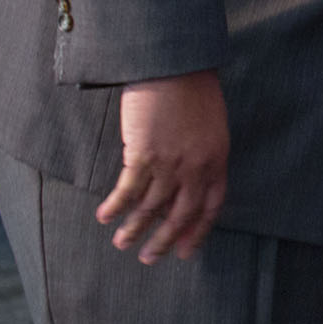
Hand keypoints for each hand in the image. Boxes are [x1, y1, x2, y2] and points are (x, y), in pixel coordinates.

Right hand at [95, 70, 229, 263]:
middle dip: (164, 240)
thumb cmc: (192, 88)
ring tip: (122, 244)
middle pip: (181, 214)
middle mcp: (197, 167)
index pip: (211, 206)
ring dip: (134, 228)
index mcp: (217, 159)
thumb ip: (202, 153)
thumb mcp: (210, 124)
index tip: (187, 251)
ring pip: (151, 207)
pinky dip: (116, 207)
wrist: (175, 65)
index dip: (198, 231)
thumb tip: (186, 177)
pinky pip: (128, 190)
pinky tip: (105, 217)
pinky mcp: (144, 155)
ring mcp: (171, 163)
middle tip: (149, 258)